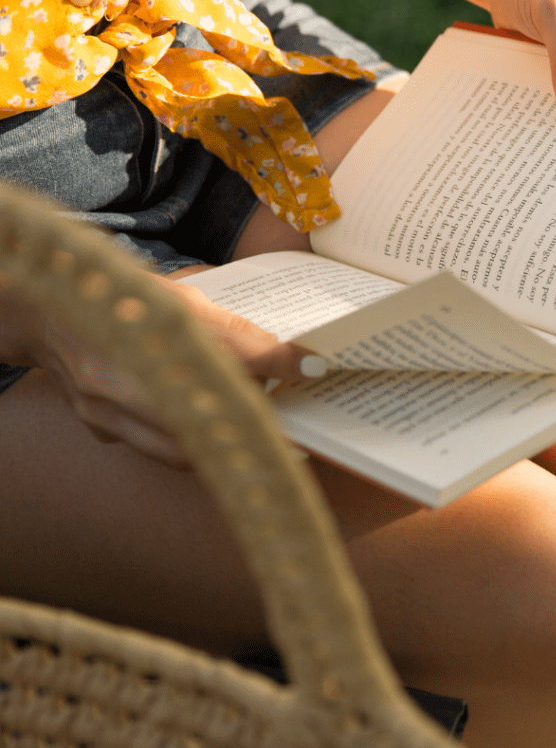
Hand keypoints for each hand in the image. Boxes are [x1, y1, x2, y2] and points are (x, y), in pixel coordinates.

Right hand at [13, 271, 321, 468]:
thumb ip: (229, 328)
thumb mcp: (179, 296)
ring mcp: (104, 410)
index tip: (313, 367)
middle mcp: (118, 375)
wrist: (50, 314)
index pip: (224, 349)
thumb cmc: (124, 300)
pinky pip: (159, 450)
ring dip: (229, 444)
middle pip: (204, 411)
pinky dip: (197, 448)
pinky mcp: (102, 430)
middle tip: (298, 426)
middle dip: (254, 420)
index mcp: (141, 324)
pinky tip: (224, 439)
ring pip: (183, 449)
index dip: (273, 361)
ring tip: (270, 439)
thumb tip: (286, 357)